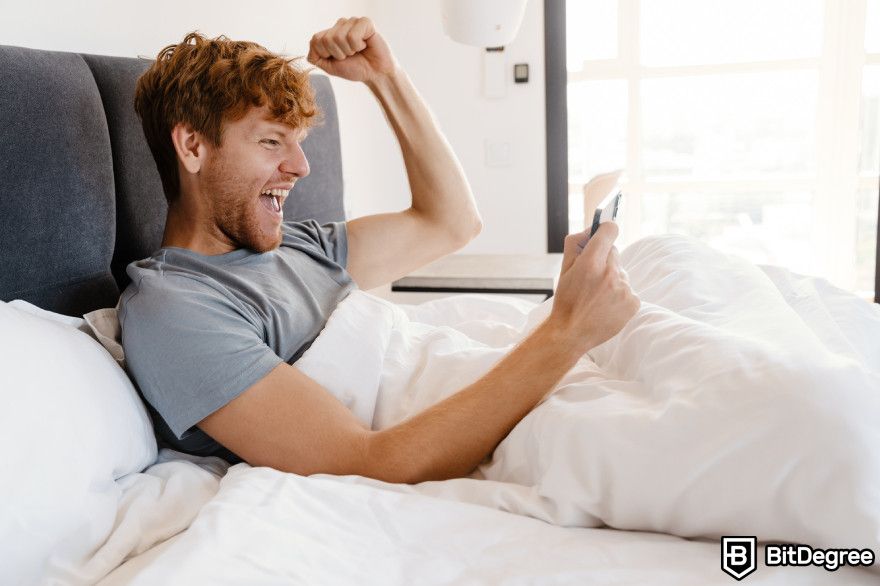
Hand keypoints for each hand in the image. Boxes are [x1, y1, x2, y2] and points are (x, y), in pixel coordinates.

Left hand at [307, 17, 398, 83]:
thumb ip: (315, 57)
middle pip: (326, 39)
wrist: (375, 74)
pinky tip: (365, 45)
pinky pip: (352, 36)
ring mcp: (352, 22)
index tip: (339, 59)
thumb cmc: (355, 69)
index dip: (326, 54)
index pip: (316, 39)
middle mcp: (340, 25)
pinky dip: (358, 46)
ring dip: (349, 51)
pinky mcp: (365, 22)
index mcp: (330, 33)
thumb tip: (312, 43)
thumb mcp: (329, 67)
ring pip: (339, 37)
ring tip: (358, 51)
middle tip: (351, 55)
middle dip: (338, 54)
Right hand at [548, 223, 639, 352]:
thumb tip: (591, 229)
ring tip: (597, 295)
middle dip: (604, 259)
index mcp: (590, 262)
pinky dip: (620, 295)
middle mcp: (610, 274)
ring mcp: (624, 289)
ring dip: (612, 279)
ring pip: (621, 273)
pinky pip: (628, 289)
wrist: (571, 333)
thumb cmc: (566, 300)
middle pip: (614, 252)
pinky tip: (606, 305)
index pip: (609, 230)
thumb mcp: (563, 269)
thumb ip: (576, 243)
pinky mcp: (633, 302)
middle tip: (591, 276)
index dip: (606, 229)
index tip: (604, 232)